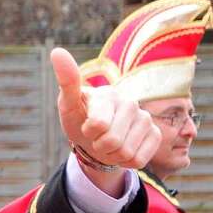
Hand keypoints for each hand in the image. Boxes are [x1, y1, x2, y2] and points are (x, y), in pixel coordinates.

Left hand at [52, 48, 160, 183]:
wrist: (95, 137)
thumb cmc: (80, 118)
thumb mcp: (68, 105)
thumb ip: (67, 81)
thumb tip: (57, 51)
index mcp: (109, 94)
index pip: (99, 124)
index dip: (88, 132)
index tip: (87, 125)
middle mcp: (130, 103)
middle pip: (113, 142)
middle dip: (100, 146)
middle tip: (97, 138)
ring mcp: (145, 118)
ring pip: (126, 153)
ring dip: (112, 155)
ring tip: (108, 143)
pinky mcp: (155, 134)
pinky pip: (139, 160)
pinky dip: (127, 161)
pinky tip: (123, 148)